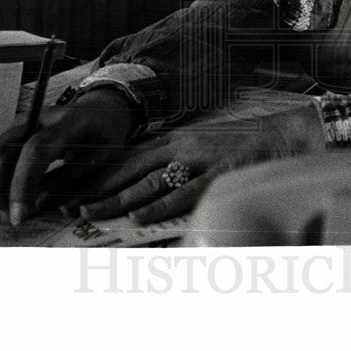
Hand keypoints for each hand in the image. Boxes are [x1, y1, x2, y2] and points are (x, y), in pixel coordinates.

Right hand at [0, 87, 139, 225]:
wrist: (99, 111)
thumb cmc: (104, 136)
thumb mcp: (105, 157)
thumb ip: (76, 179)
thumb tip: (39, 204)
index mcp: (66, 122)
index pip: (35, 150)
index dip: (22, 185)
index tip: (20, 217)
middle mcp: (36, 119)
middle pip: (0, 152)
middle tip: (12, 219)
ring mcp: (20, 124)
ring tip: (9, 210)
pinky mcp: (11, 132)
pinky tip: (8, 195)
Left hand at [64, 103, 324, 224]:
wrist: (284, 135)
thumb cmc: (242, 146)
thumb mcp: (201, 149)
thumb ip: (174, 165)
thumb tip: (146, 191)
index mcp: (173, 140)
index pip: (124, 158)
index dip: (94, 172)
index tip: (68, 186)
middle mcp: (180, 147)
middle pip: (127, 169)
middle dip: (93, 187)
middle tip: (66, 204)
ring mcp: (198, 160)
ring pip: (146, 182)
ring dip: (114, 198)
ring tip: (88, 212)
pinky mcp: (218, 175)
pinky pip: (184, 192)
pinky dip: (159, 204)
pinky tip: (138, 215)